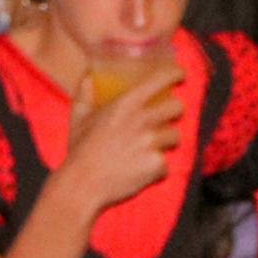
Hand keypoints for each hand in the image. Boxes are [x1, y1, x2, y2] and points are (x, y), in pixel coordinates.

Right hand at [52, 64, 180, 212]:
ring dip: (165, 141)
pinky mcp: (157, 165)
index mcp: (125, 104)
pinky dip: (156, 167)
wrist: (83, 184)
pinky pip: (166, 162)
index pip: (160, 80)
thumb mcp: (78, 117)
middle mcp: (142, 120)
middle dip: (174, 111)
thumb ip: (84, 93)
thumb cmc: (80, 150)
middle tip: (166, 116)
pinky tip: (140, 169)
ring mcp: (152, 143)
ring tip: (149, 147)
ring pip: (175, 136)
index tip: (179, 74)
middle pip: (177, 107)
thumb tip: (88, 76)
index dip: (174, 74)